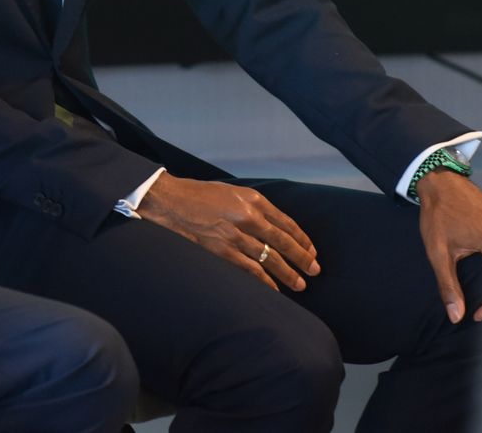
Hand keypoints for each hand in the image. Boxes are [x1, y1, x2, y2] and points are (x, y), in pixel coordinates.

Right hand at [137, 175, 319, 290]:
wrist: (166, 200)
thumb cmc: (195, 195)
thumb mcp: (229, 192)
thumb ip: (249, 206)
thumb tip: (268, 224)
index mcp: (252, 199)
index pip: (286, 222)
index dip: (302, 239)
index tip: (311, 251)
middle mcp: (248, 216)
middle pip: (283, 242)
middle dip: (302, 258)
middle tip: (315, 270)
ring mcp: (235, 235)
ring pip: (270, 259)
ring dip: (288, 273)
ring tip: (300, 284)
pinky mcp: (222, 251)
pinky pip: (250, 270)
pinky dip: (265, 281)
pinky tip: (274, 289)